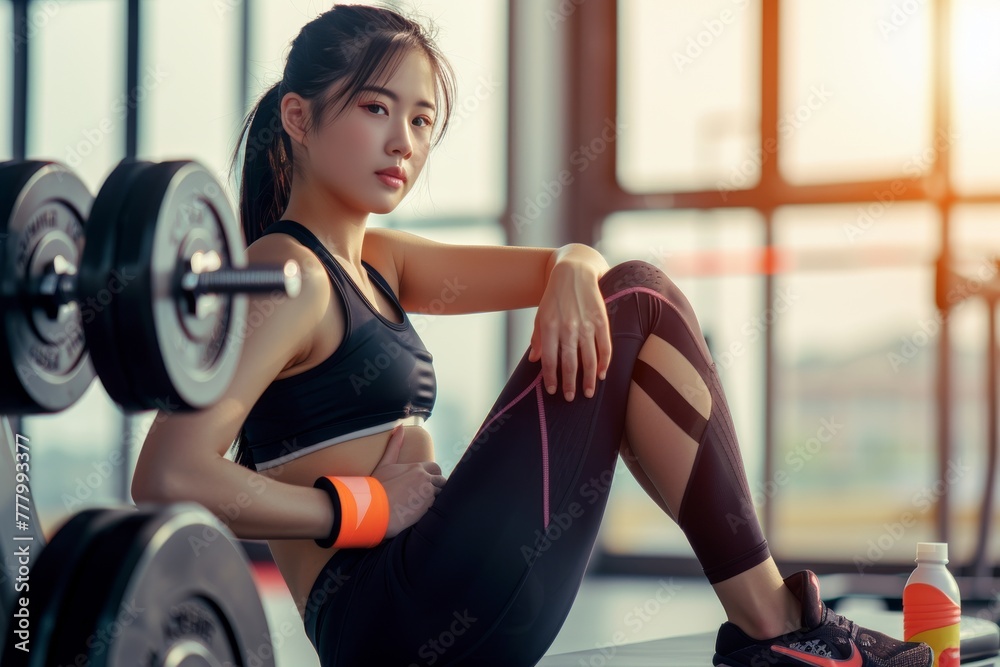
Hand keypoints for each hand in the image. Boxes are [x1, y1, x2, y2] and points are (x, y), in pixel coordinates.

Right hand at [371, 425, 445, 537]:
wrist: (373, 507)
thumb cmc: (377, 486)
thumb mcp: (385, 463)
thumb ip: (394, 445)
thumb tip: (400, 426)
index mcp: (417, 468)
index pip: (435, 468)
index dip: (431, 475)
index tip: (424, 482)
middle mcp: (426, 479)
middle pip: (441, 481)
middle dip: (437, 486)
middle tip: (424, 495)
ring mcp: (428, 494)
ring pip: (440, 495)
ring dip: (433, 499)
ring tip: (422, 505)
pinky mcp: (427, 508)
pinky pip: (435, 508)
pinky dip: (430, 510)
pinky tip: (420, 513)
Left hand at [528, 261, 611, 400]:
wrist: (574, 272)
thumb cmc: (555, 296)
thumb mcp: (541, 315)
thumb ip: (538, 338)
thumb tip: (534, 360)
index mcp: (550, 326)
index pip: (550, 359)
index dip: (551, 377)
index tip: (551, 390)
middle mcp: (568, 327)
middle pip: (570, 363)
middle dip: (570, 384)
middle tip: (570, 398)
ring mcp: (586, 324)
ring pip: (589, 359)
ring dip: (588, 379)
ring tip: (588, 393)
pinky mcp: (601, 320)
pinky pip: (604, 347)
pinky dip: (604, 362)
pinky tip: (601, 374)